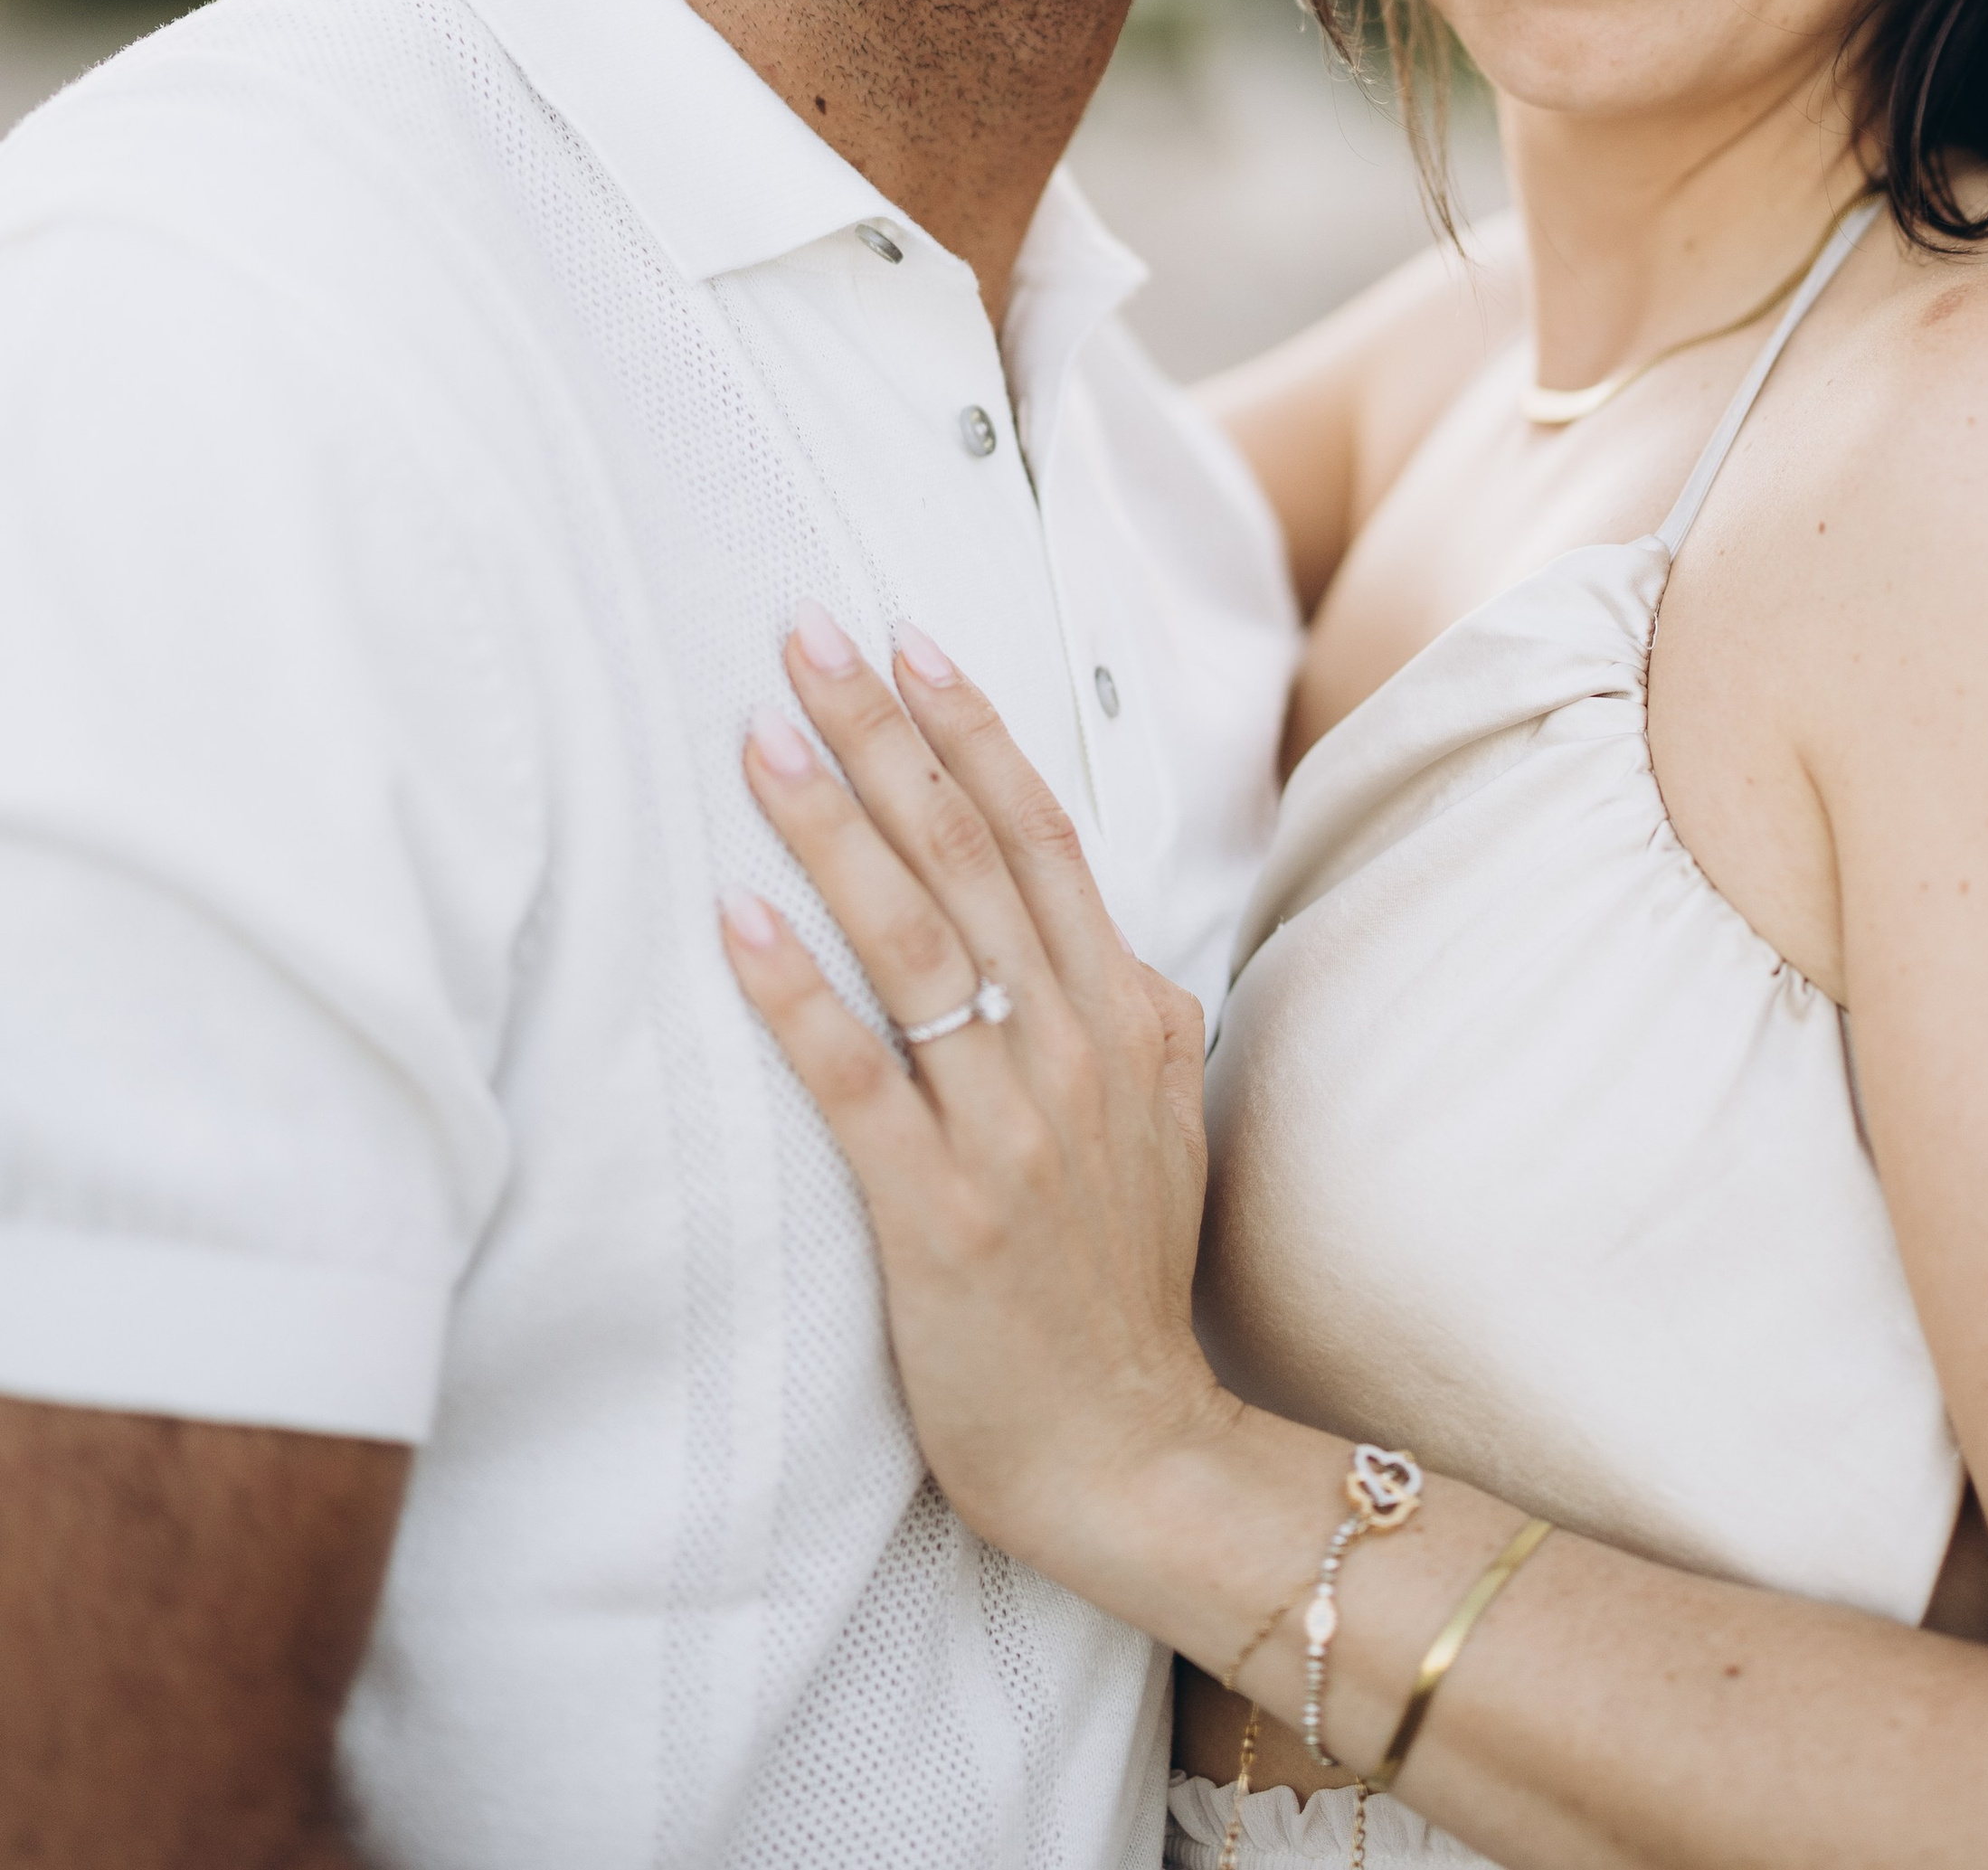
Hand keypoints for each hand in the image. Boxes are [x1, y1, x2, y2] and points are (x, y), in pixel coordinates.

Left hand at [722, 612, 1234, 1581]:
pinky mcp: (941, 1216)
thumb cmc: (1118, 1284)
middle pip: (971, 853)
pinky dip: (796, 994)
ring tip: (758, 740)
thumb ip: (1114, 1010)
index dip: (969, 728)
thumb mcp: (1151, 1117)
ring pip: (914, 941)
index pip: (1042, 833)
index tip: (905, 638)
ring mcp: (1014, 1132)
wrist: (1134, 1450)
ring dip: (831, 826)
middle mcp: (1077, 1050)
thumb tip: (1077, 924)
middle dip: (883, 733)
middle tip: (805, 635)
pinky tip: (738, 919)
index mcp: (1128, 1013)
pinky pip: (856, 1082)